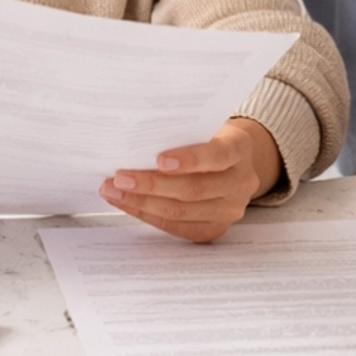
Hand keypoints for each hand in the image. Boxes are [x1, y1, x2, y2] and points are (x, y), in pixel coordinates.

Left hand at [100, 116, 281, 243]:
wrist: (233, 162)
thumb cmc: (208, 138)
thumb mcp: (204, 126)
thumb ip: (180, 132)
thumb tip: (133, 141)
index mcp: (240, 149)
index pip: (217, 155)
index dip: (189, 159)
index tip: (159, 159)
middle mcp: (241, 182)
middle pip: (194, 189)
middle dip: (152, 185)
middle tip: (120, 177)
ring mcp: (230, 210)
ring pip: (181, 212)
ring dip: (142, 203)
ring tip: (114, 190)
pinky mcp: (214, 228)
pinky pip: (177, 228)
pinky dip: (148, 215)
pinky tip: (127, 203)